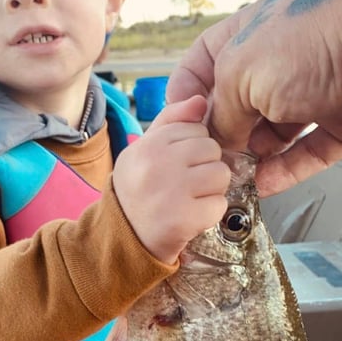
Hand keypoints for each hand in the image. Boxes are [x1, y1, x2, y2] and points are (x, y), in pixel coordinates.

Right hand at [112, 95, 229, 263]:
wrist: (120, 239)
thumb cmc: (136, 191)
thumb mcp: (144, 150)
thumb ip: (172, 121)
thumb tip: (200, 101)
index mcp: (148, 145)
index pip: (196, 128)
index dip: (193, 148)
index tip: (178, 165)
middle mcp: (158, 165)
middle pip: (212, 149)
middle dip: (205, 167)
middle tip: (186, 185)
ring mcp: (172, 192)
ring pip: (221, 175)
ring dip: (212, 190)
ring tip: (190, 199)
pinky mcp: (184, 219)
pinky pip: (220, 205)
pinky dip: (210, 214)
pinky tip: (191, 216)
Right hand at [167, 0, 341, 195]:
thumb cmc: (321, 35)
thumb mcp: (243, 71)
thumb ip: (222, 109)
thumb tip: (219, 141)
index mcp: (253, 28)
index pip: (206, 58)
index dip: (187, 91)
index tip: (177, 124)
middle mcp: (284, 56)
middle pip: (240, 102)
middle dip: (221, 134)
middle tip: (206, 162)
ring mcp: (317, 88)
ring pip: (274, 132)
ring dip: (251, 159)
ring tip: (233, 181)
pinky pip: (308, 151)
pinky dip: (285, 171)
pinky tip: (263, 187)